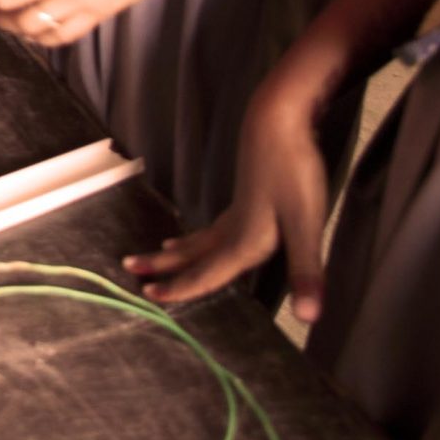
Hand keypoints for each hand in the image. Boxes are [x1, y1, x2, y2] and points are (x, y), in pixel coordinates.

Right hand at [124, 77, 332, 321]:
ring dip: (181, 249)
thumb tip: (309, 318)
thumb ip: (305, 272)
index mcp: (245, 241)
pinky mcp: (247, 195)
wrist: (278, 122)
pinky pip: (216, 225)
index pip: (208, 273)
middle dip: (165, 265)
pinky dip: (202, 234)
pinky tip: (209, 231)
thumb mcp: (306, 225)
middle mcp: (236, 228)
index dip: (182, 288)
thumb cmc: (292, 171)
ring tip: (162, 249)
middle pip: (195, 254)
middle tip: (131, 268)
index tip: (151, 296)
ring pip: (202, 237)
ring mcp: (239, 209)